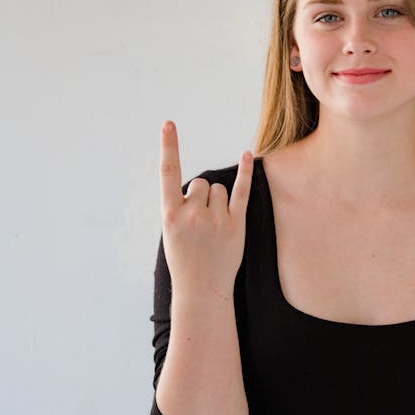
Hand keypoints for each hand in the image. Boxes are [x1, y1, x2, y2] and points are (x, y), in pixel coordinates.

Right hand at [159, 120, 253, 298]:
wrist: (201, 290)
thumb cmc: (184, 259)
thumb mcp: (171, 232)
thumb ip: (180, 207)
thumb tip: (201, 186)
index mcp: (169, 215)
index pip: (168, 173)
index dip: (168, 146)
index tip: (168, 124)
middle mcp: (192, 214)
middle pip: (200, 183)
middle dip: (200, 197)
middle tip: (199, 224)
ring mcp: (215, 219)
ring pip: (217, 189)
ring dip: (216, 201)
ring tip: (211, 228)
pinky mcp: (235, 224)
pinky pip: (241, 191)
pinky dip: (244, 173)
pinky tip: (246, 155)